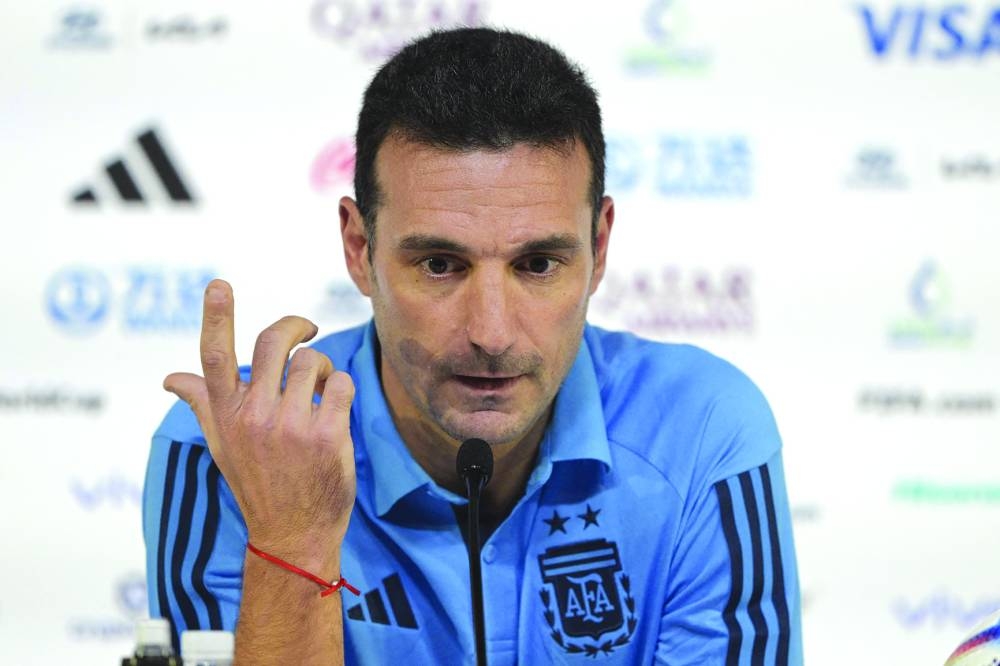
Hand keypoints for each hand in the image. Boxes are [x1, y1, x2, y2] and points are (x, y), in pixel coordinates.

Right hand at [164, 279, 355, 562]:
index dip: (216, 316)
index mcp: (226, 415)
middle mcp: (254, 416)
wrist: (294, 535)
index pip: (216, 357)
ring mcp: (291, 425)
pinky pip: (341, 382)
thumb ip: (202, 403)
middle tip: (306, 329)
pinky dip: (341, 390)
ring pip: (313, 361)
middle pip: (274, 342)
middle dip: (296, 326)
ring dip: (320, 370)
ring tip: (317, 395)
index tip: (219, 284)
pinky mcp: (326, 433)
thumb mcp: (223, 445)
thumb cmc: (258, 484)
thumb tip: (170, 378)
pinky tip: (334, 413)